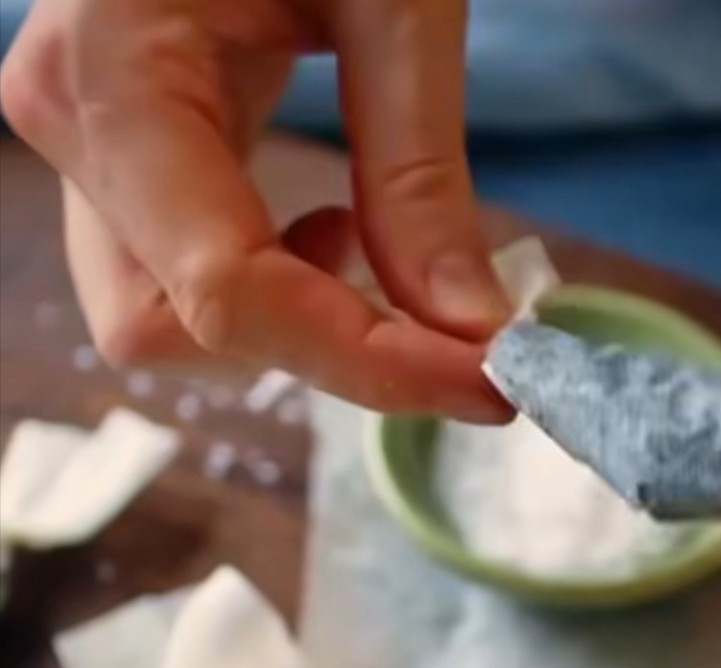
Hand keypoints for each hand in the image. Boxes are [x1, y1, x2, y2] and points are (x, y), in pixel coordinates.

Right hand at [0, 0, 510, 419]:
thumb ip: (422, 173)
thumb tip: (471, 327)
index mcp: (114, 71)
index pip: (232, 293)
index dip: (367, 363)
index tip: (489, 383)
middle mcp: (72, 125)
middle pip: (174, 331)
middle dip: (321, 353)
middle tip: (449, 334)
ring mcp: (86, 145)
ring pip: (169, 321)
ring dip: (295, 326)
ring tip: (380, 252)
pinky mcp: (123, 157)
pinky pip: (185, 276)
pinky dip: (277, 290)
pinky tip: (335, 230)